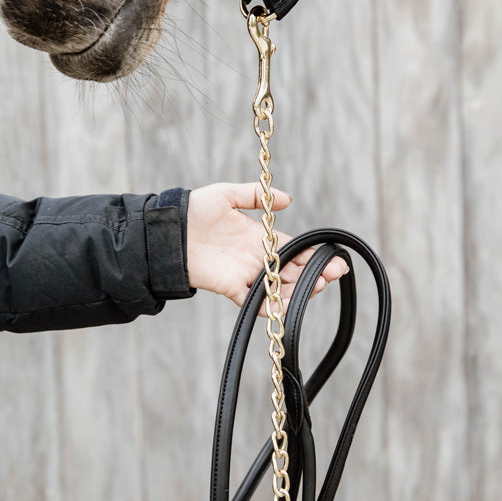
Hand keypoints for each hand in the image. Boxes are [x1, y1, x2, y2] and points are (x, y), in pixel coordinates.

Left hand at [186, 183, 348, 309]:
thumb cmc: (195, 210)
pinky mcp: (231, 288)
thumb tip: (289, 199)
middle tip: (333, 274)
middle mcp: (256, 258)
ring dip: (299, 289)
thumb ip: (255, 195)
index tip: (333, 258)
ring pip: (280, 287)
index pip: (294, 248)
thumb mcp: (226, 194)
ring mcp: (245, 274)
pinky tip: (288, 305)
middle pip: (293, 270)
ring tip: (317, 285)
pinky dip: (272, 306)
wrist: (168, 231)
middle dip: (315, 273)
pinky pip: (255, 302)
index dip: (313, 254)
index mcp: (260, 237)